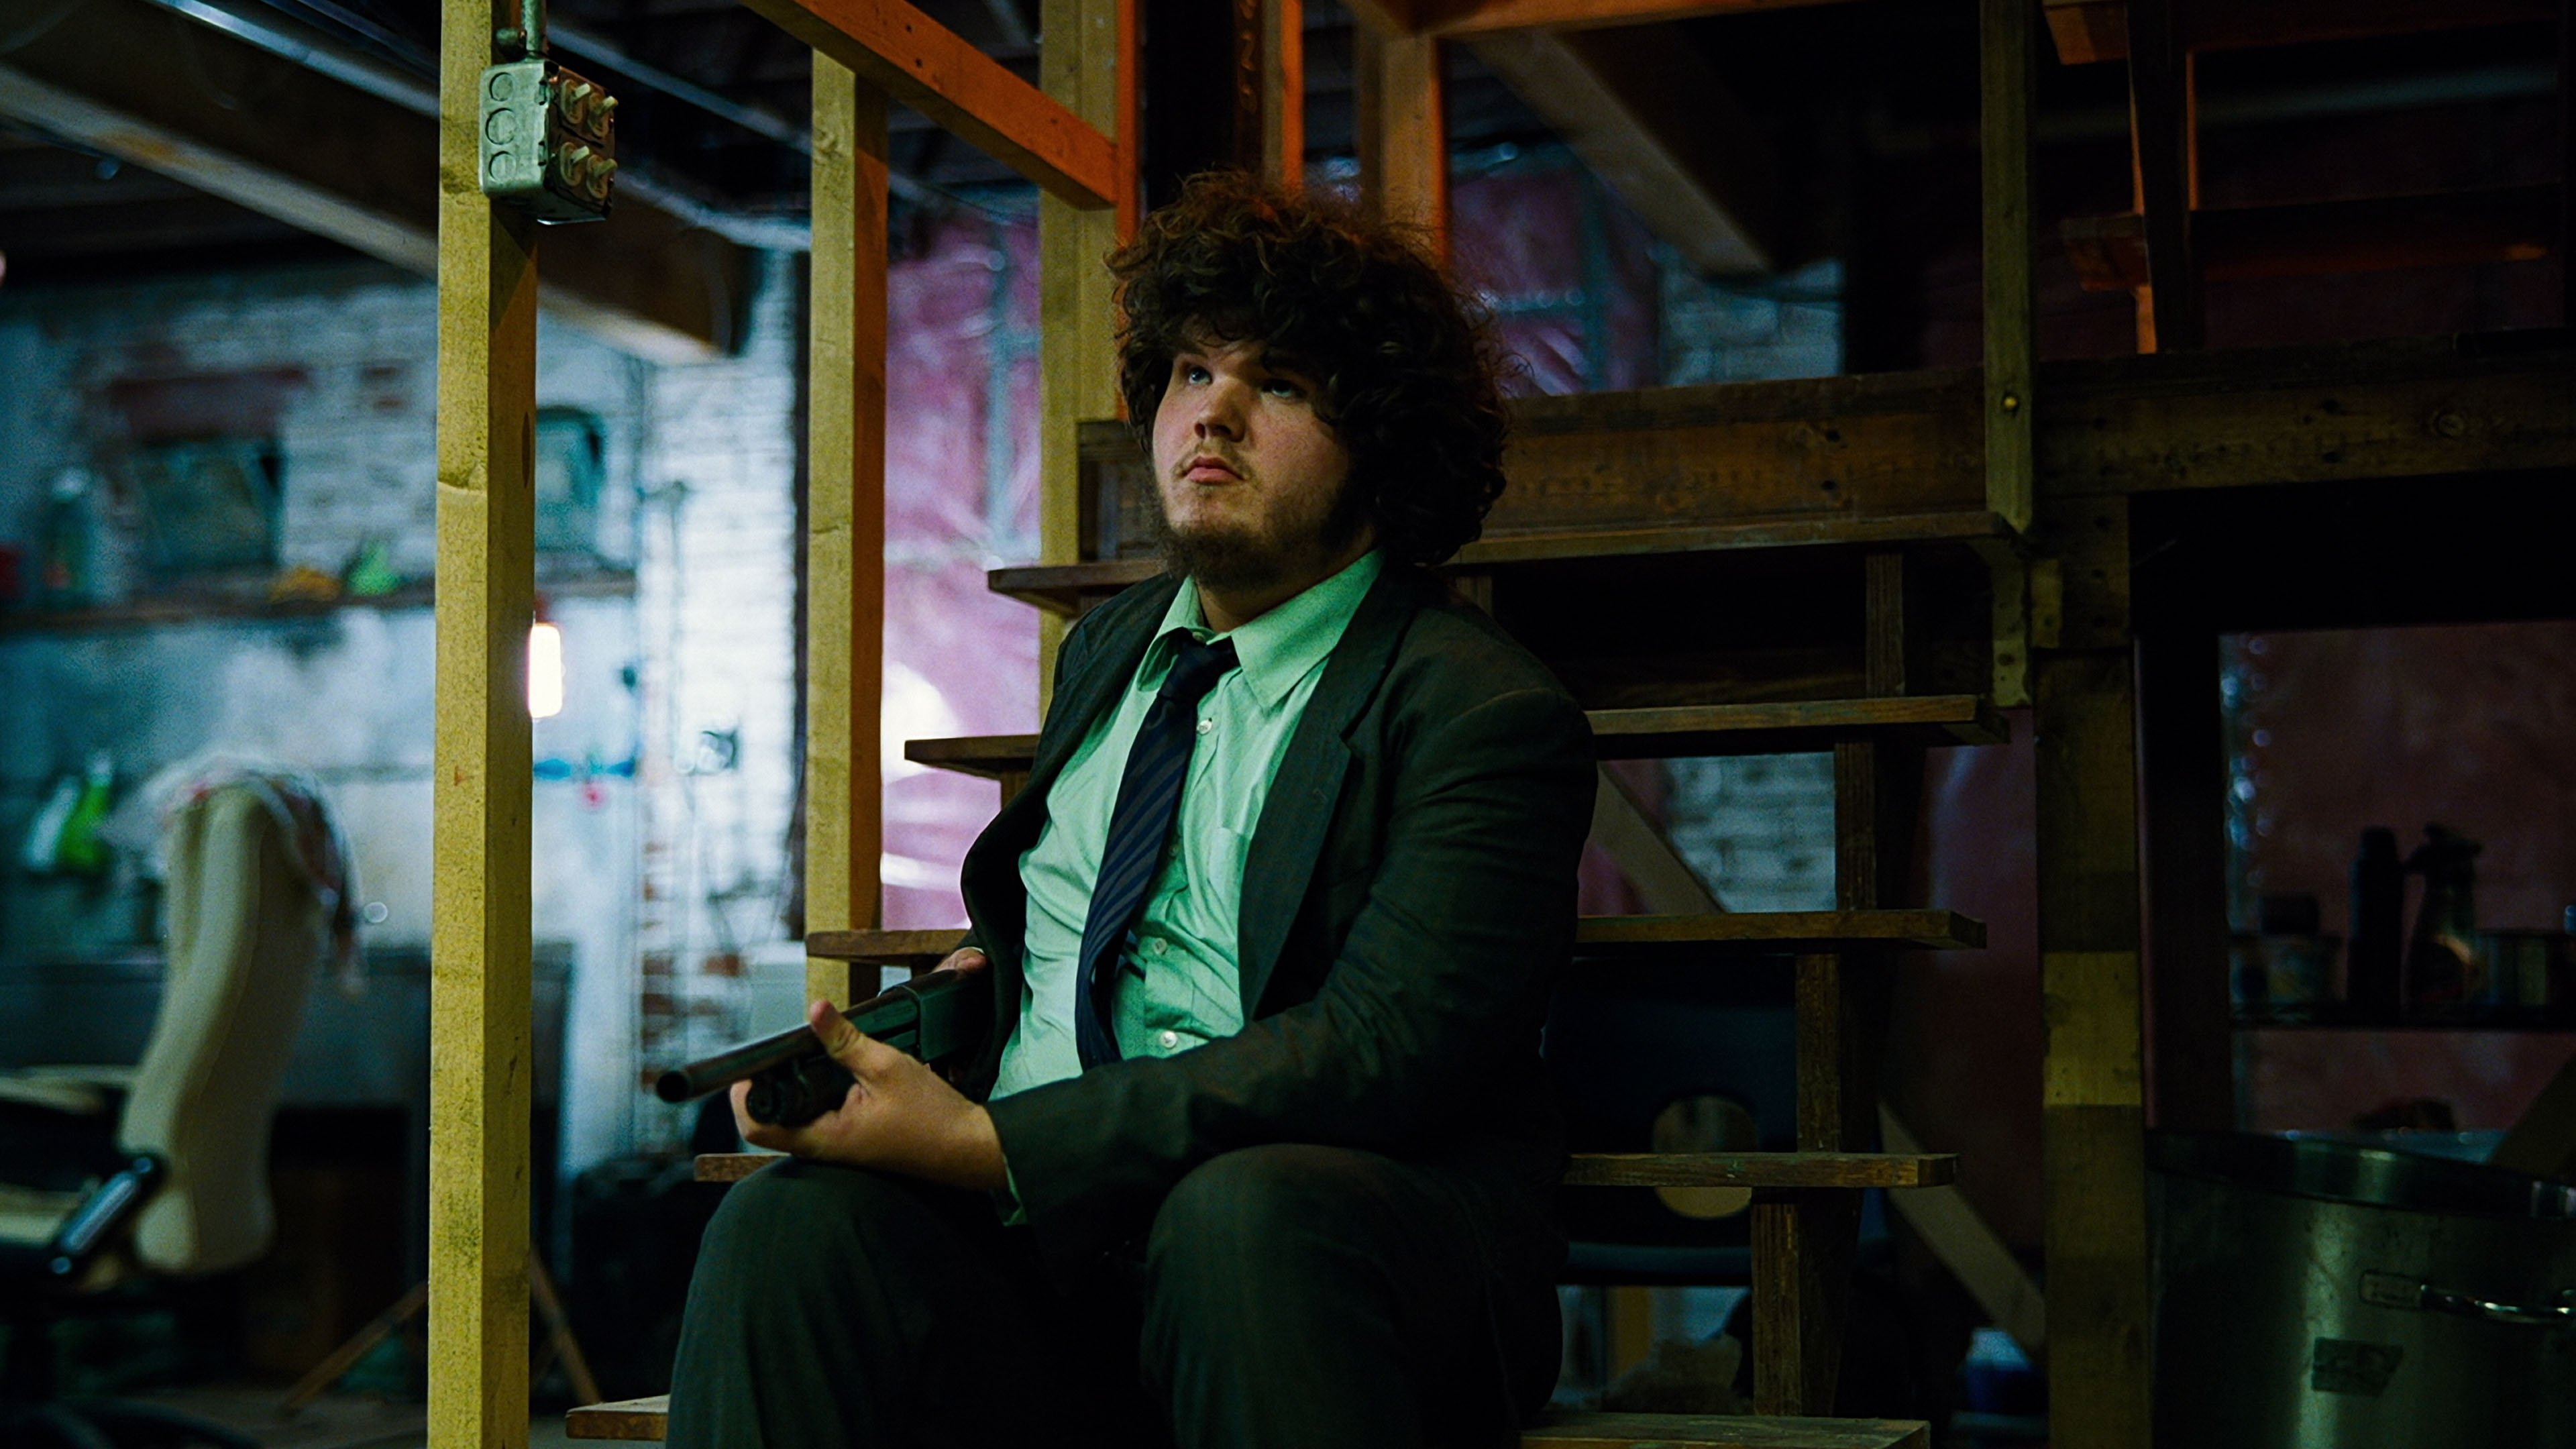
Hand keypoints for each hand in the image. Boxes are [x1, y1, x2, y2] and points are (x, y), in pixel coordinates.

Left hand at [730, 947, 1005, 1189]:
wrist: (967, 1146)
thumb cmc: (932, 1115)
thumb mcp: (887, 1066)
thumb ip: (845, 1040)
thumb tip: (815, 1010)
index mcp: (823, 1137)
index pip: (756, 1126)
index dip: (745, 1094)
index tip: (754, 1064)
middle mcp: (823, 1147)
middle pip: (769, 1121)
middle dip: (770, 1084)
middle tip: (784, 1052)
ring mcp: (836, 1146)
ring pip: (793, 1118)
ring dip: (795, 1088)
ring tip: (810, 1056)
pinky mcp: (850, 1141)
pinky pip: (817, 1119)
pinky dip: (817, 1094)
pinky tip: (836, 1072)